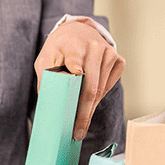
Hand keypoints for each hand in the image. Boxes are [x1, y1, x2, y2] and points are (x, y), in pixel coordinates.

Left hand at [34, 19, 124, 140]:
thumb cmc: (59, 49)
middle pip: (91, 86)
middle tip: (77, 132)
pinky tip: (88, 103)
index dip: (76, 68)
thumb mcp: (45, 59)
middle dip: (83, 113)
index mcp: (73, 45)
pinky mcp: (118, 61)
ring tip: (79, 123)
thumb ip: (45, 78)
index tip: (76, 74)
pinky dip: (97, 98)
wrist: (78, 32)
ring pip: (100, 90)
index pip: (75, 59)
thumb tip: (48, 102)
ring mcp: (109, 54)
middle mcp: (95, 47)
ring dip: (89, 108)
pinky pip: (108, 87)